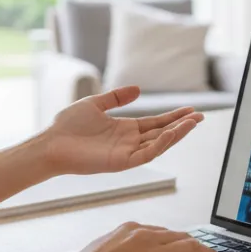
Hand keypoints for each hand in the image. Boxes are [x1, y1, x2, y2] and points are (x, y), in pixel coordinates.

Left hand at [45, 86, 203, 174]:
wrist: (50, 143)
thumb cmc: (67, 126)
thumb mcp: (95, 104)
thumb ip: (117, 97)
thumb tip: (138, 89)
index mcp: (125, 129)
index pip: (156, 123)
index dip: (173, 117)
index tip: (190, 109)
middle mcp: (129, 142)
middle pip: (162, 133)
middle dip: (182, 125)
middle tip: (200, 116)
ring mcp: (126, 153)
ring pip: (159, 144)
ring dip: (176, 134)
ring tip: (192, 122)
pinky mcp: (121, 163)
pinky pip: (146, 155)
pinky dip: (161, 145)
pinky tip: (172, 133)